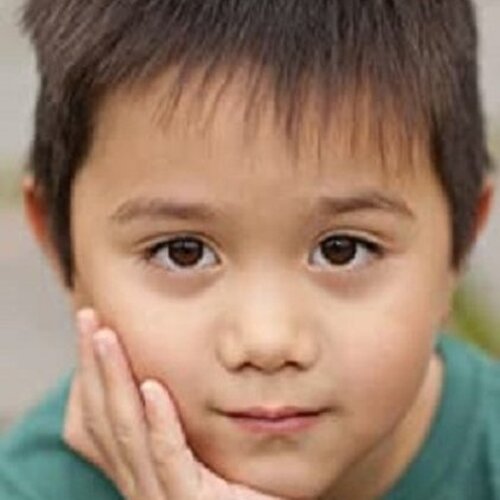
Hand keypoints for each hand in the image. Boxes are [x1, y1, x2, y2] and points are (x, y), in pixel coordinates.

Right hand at [63, 309, 283, 499]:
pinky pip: (170, 459)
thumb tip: (159, 376)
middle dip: (93, 365)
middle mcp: (139, 485)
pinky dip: (159, 423)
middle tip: (88, 318)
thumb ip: (174, 427)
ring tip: (108, 338)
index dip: (89, 372)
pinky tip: (154, 389)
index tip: (90, 327)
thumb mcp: (196, 456)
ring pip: (129, 433)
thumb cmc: (234, 493)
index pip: (99, 418)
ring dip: (116, 381)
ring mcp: (162, 497)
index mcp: (137, 471)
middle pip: (105, 418)